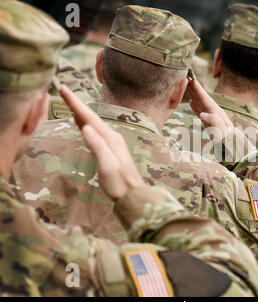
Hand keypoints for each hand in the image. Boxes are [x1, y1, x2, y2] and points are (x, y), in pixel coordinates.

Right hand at [59, 85, 144, 199]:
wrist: (132, 194)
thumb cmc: (119, 183)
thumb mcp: (107, 165)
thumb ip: (98, 146)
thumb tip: (86, 128)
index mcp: (110, 139)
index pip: (90, 118)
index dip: (76, 104)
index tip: (64, 90)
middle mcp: (112, 137)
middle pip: (91, 117)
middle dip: (76, 104)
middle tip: (63, 90)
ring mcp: (112, 142)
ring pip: (93, 123)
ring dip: (80, 112)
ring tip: (69, 101)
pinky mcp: (110, 149)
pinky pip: (95, 131)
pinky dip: (86, 123)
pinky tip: (82, 123)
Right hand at [186, 78, 233, 139]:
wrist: (231, 148)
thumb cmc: (226, 141)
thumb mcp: (221, 133)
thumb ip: (213, 122)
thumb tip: (202, 114)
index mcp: (217, 113)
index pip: (205, 99)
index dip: (198, 90)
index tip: (191, 80)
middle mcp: (214, 113)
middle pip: (202, 98)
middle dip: (195, 88)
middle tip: (187, 76)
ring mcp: (211, 117)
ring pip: (200, 103)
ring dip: (194, 94)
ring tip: (187, 86)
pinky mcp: (209, 123)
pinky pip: (200, 111)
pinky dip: (195, 105)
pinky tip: (191, 101)